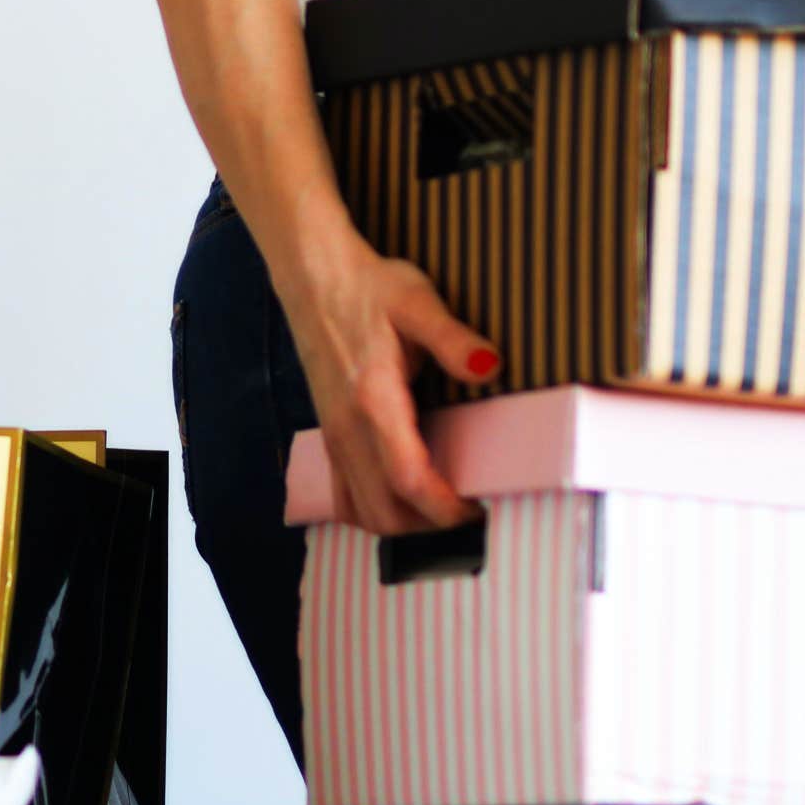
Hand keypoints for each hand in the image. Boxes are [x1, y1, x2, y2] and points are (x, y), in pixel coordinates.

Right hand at [271, 229, 499, 535]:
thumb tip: (490, 367)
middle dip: (429, 527)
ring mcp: (334, 435)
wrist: (314, 277)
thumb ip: (453, 338)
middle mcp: (347, 428)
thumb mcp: (417, 302)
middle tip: (470, 510)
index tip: (478, 508)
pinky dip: (375, 511)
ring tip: (442, 507)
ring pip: (362, 511)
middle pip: (384, 512)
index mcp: (372, 400)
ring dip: (403, 523)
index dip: (445, 508)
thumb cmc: (368, 287)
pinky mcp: (329, 434)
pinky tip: (402, 499)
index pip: (408, 480)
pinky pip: (346, 496)